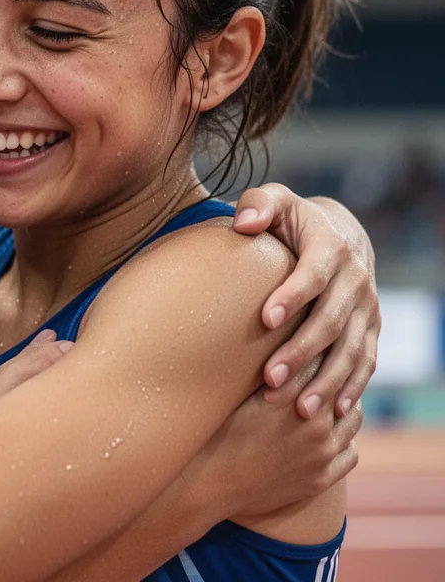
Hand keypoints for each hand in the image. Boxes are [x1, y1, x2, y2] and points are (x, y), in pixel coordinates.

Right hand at [194, 357, 361, 519]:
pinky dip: (346, 439)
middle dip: (335, 371)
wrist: (209, 480)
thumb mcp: (239, 392)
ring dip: (345, 404)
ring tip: (333, 397)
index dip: (317, 345)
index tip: (314, 338)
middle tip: (330, 362)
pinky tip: (334, 432)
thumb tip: (284, 343)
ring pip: (353, 418)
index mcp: (292, 395)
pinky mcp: (321, 478)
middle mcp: (315, 423)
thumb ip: (270, 370)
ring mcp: (321, 453)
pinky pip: (351, 452)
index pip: (321, 358)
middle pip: (342, 385)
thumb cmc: (216, 429)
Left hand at [233, 185, 378, 418]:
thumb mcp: (276, 201)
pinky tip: (330, 414)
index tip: (266, 319)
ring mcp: (366, 309)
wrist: (339, 235)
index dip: (292, 295)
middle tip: (270, 379)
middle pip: (330, 321)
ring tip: (298, 409)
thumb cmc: (292, 221)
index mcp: (330, 248)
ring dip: (326, 382)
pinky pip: (365, 364)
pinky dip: (350, 389)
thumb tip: (245, 222)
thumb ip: (259, 204)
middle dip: (302, 352)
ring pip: (350, 350)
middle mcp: (354, 280)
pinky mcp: (369, 330)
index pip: (312, 274)